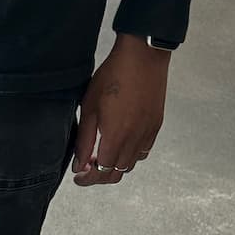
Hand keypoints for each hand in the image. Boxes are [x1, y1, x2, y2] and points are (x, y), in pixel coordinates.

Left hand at [72, 35, 169, 187]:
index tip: (78, 177)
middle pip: (116, 173)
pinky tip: (121, 144)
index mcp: (116, 137)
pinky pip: (143, 151)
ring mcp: (147, 133)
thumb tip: (79, 165)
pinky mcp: (156, 125)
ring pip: (130, 165)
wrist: (143, 55)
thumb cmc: (113, 75)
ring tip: (103, 155)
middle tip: (87, 168)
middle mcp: (134, 139)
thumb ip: (84, 140)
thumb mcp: (89, 107)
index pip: (101, 171)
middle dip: (99, 176)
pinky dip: (130, 156)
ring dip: (115, 166)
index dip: (88, 178)